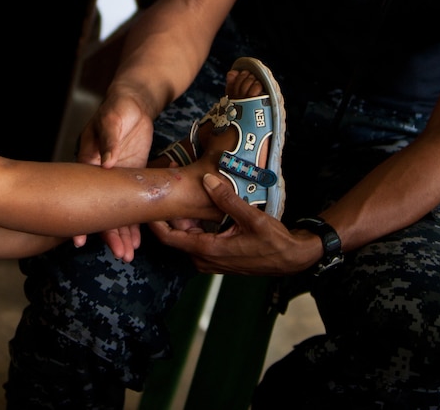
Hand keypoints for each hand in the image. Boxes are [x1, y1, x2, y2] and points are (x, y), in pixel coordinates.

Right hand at [68, 90, 157, 250]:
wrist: (134, 102)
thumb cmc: (118, 107)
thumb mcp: (112, 119)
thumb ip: (109, 140)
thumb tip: (106, 162)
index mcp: (88, 161)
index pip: (83, 195)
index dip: (82, 218)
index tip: (80, 241)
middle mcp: (100, 175)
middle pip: (102, 210)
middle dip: (109, 234)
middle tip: (120, 254)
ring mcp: (116, 179)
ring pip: (117, 211)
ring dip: (123, 233)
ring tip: (128, 255)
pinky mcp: (131, 178)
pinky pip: (133, 203)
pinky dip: (136, 221)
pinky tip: (138, 239)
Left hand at [149, 174, 315, 275]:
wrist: (291, 259)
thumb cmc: (274, 242)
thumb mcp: (252, 218)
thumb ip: (227, 199)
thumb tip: (207, 180)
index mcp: (208, 250)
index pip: (169, 238)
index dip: (155, 220)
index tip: (149, 200)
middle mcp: (204, 258)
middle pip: (176, 235)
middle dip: (170, 212)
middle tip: (169, 183)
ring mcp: (210, 259)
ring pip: (186, 236)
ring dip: (182, 217)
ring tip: (181, 188)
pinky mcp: (217, 256)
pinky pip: (197, 238)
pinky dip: (193, 223)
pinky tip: (197, 205)